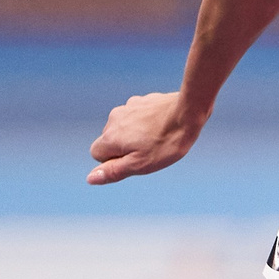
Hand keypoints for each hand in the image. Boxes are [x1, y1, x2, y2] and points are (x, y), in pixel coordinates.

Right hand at [87, 91, 202, 184]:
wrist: (187, 113)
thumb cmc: (165, 143)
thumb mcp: (139, 165)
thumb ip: (113, 171)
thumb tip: (90, 178)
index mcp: (110, 137)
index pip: (96, 154)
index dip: (114, 161)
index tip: (134, 160)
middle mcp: (113, 119)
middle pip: (110, 139)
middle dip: (124, 147)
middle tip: (148, 151)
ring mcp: (127, 107)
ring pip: (123, 127)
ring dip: (134, 134)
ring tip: (157, 138)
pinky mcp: (140, 101)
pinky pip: (135, 116)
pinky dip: (144, 123)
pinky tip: (161, 125)